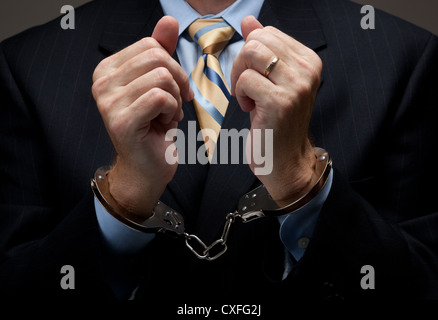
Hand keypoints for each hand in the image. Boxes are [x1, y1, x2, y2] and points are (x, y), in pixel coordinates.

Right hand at [92, 16, 192, 218]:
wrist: (147, 167)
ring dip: (176, 99)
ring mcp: (108, 102)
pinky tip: (165, 124)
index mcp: (107, 70)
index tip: (176, 90)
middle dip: (178, 81)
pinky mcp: (121, 120)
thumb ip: (161, 52)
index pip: (150, 45)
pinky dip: (173, 111)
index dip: (173, 66)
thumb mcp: (160, 85)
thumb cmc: (154, 127)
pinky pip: (162, 98)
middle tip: (176, 103)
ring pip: (162, 77)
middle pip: (158, 57)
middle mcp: (101, 83)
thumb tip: (169, 20)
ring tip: (167, 115)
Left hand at [231, 16, 322, 205]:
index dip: (251, 55)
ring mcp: (297, 85)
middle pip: (257, 40)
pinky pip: (244, 80)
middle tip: (246, 88)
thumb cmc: (275, 122)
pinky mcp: (280, 102)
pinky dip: (239, 95)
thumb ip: (263, 50)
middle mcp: (308, 70)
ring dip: (239, 78)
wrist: (285, 160)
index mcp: (309, 60)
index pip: (267, 33)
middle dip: (241, 64)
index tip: (256, 79)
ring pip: (250, 54)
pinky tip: (250, 110)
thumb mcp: (271, 81)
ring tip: (249, 98)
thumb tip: (249, 21)